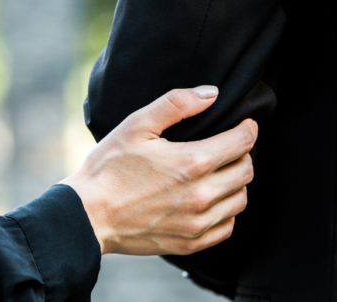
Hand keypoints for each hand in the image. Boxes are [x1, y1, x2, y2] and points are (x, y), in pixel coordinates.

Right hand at [62, 87, 256, 255]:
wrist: (88, 215)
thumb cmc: (109, 167)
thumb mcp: (137, 125)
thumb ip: (176, 104)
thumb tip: (212, 94)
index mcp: (192, 162)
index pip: (242, 143)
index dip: (248, 129)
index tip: (245, 124)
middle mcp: (201, 194)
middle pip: (246, 171)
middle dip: (243, 153)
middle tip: (229, 146)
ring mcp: (197, 222)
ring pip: (240, 200)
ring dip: (236, 183)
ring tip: (220, 172)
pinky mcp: (191, 243)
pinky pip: (227, 227)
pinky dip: (226, 211)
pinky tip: (210, 199)